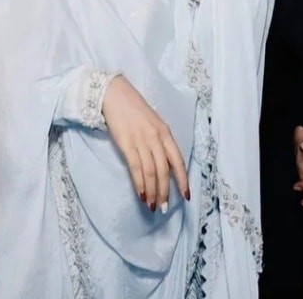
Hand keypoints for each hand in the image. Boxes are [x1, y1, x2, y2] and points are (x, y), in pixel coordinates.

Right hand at [102, 75, 189, 211]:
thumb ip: (159, 140)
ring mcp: (142, 140)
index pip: (178, 160)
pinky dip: (140, 184)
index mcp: (165, 132)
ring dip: (153, 191)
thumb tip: (164, 163)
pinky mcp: (127, 143)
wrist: (115, 95)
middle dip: (166, 191)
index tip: (186, 196)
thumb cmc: (134, 109)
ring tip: (153, 206)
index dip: (183, 179)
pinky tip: (142, 194)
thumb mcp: (153, 122)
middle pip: (165, 170)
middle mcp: (156, 137)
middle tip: (164, 208)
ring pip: (151, 172)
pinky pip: (136, 168)